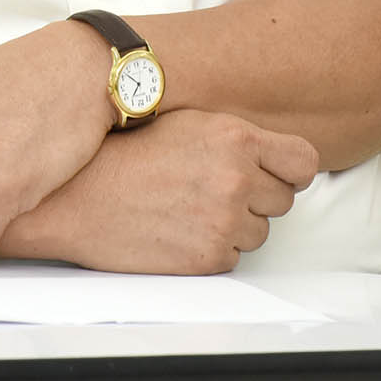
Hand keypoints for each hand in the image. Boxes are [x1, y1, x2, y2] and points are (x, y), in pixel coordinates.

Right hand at [0, 109, 318, 274]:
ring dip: (234, 226)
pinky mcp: (208, 258)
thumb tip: (271, 152)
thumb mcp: (186, 122)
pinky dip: (211, 249)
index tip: (275, 173)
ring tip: (188, 209)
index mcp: (236, 137)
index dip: (289, 170)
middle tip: (211, 190)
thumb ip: (234, 135)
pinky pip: (232, 258)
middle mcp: (236, 178)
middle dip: (256, 198)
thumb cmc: (124, 154)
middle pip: (282, 200)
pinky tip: (178, 230)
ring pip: (259, 232)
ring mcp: (224, 221)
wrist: (77, 197)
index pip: (303, 161)